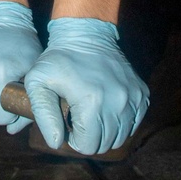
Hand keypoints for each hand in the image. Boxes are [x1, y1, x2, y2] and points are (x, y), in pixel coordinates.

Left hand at [24, 18, 148, 155]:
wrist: (86, 34)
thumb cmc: (58, 59)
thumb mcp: (38, 82)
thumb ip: (44, 116)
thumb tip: (56, 144)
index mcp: (92, 103)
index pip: (88, 146)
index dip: (75, 139)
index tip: (69, 123)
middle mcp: (118, 102)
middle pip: (105, 144)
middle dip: (90, 137)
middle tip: (79, 118)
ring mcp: (133, 97)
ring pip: (121, 136)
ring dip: (106, 131)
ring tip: (92, 114)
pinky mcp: (142, 93)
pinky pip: (134, 123)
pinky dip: (121, 121)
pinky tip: (107, 107)